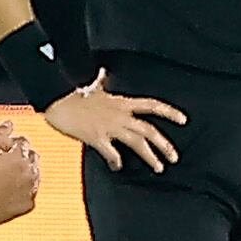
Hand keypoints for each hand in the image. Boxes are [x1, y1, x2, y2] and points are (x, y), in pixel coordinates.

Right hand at [0, 122, 42, 229]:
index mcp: (19, 159)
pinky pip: (31, 191)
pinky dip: (23, 188)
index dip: (10, 143)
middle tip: (4, 161)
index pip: (23, 143)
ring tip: (5, 176)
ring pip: (34, 174)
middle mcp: (29, 174)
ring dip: (23, 171)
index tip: (2, 148)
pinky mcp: (28, 204)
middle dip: (20, 155)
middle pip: (32, 157)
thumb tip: (7, 124)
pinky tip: (9, 189)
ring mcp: (31, 191)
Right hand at [45, 78, 185, 171]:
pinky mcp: (96, 137)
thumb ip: (102, 81)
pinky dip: (116, 161)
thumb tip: (103, 72)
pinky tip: (118, 167)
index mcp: (121, 102)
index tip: (183, 120)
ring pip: (137, 142)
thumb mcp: (92, 85)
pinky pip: (111, 153)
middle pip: (148, 130)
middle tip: (175, 157)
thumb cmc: (73, 91)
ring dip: (150, 156)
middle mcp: (120, 114)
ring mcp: (109, 127)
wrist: (56, 97)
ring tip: (159, 168)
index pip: (152, 105)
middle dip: (164, 144)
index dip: (169, 112)